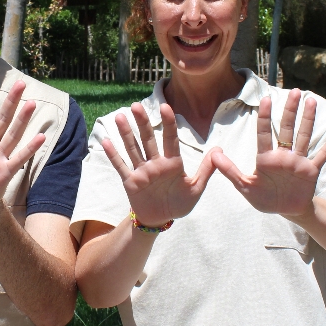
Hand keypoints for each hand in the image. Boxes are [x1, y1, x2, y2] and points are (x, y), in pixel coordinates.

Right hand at [100, 102, 217, 227]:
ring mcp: (141, 171)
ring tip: (120, 116)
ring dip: (126, 134)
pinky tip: (106, 141)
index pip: (170, 139)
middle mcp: (155, 163)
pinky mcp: (130, 181)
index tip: (165, 107)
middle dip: (143, 123)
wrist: (160, 220)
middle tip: (136, 105)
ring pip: (133, 149)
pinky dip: (114, 155)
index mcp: (172, 163)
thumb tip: (219, 148)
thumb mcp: (196, 188)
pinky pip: (121, 166)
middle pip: (148, 139)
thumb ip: (206, 170)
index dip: (168, 123)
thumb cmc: (179, 204)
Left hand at [210, 89, 325, 217]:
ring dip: (308, 120)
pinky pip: (322, 155)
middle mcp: (283, 155)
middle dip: (290, 111)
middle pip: (287, 129)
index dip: (265, 117)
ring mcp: (299, 161)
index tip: (266, 99)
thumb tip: (214, 155)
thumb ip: (230, 171)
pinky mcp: (311, 170)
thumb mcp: (245, 187)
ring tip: (311, 101)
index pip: (264, 133)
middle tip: (294, 91)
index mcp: (266, 158)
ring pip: (304, 136)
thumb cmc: (264, 198)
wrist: (286, 210)